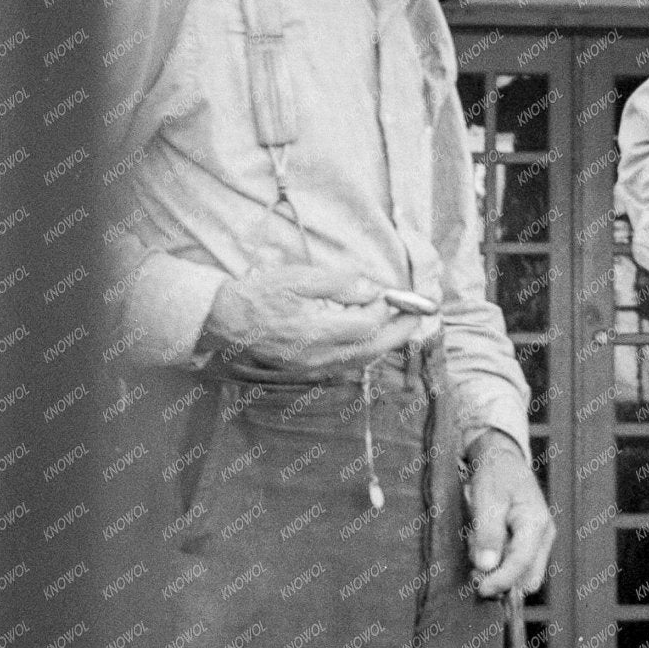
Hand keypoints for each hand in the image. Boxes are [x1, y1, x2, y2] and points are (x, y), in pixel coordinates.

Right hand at [201, 264, 419, 373]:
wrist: (227, 321)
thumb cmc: (261, 294)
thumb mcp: (298, 278)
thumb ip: (339, 283)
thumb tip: (372, 289)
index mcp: (315, 332)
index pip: (366, 324)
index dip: (384, 307)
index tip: (392, 291)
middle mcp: (318, 356)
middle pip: (372, 348)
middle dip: (400, 331)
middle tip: (421, 313)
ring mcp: (315, 367)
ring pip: (363, 359)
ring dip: (386, 341)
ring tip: (402, 322)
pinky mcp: (311, 370)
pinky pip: (349, 363)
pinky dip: (367, 349)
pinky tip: (374, 334)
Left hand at [464, 431, 554, 597]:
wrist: (503, 460)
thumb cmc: (495, 475)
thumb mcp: (486, 500)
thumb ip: (487, 534)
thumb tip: (486, 567)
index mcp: (536, 524)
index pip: (522, 565)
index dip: (501, 581)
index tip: (480, 589)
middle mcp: (544, 536)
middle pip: (527, 578)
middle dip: (501, 580)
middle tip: (474, 568)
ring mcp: (540, 540)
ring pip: (522, 574)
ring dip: (498, 571)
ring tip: (479, 547)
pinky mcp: (531, 543)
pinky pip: (517, 564)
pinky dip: (500, 564)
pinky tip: (486, 546)